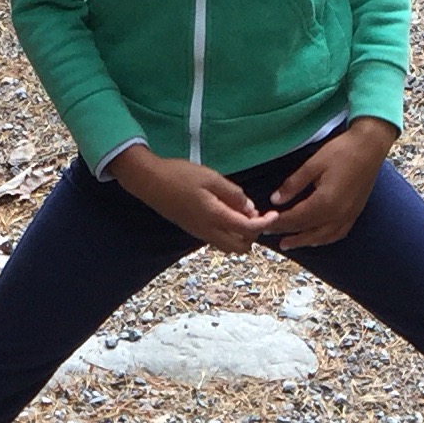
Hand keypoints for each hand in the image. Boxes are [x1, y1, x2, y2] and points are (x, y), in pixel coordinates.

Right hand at [108, 146, 276, 253]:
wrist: (150, 182)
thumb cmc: (180, 175)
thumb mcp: (210, 177)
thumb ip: (232, 194)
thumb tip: (250, 208)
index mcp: (215, 217)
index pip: (248, 229)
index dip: (264, 224)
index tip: (273, 214)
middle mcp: (208, 231)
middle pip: (240, 247)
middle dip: (253, 235)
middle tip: (257, 215)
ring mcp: (200, 234)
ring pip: (229, 246)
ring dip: (241, 236)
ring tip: (242, 213)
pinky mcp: (194, 231)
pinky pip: (219, 240)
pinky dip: (230, 233)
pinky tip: (228, 214)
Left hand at [261, 118, 396, 250]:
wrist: (370, 146)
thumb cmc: (341, 152)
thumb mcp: (313, 164)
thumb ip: (293, 184)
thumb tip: (275, 200)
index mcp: (324, 202)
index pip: (295, 218)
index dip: (278, 223)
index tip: (264, 224)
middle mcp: (337, 215)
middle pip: (307, 230)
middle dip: (287, 233)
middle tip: (271, 235)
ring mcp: (348, 216)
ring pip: (322, 237)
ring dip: (304, 241)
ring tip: (290, 243)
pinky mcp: (355, 214)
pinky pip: (337, 234)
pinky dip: (324, 239)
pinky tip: (316, 239)